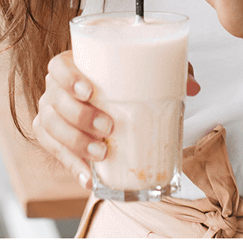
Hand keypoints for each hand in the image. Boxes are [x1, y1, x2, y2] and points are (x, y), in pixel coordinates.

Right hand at [33, 50, 199, 184]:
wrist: (114, 103)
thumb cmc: (127, 82)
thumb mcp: (149, 73)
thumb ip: (171, 72)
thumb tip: (192, 86)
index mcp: (75, 65)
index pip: (58, 66)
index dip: (69, 78)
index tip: (90, 91)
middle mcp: (56, 89)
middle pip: (55, 100)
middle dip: (79, 117)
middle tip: (108, 127)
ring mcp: (52, 113)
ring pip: (50, 126)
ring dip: (74, 142)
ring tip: (101, 153)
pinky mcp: (52, 139)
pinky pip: (54, 152)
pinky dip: (72, 166)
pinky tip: (89, 176)